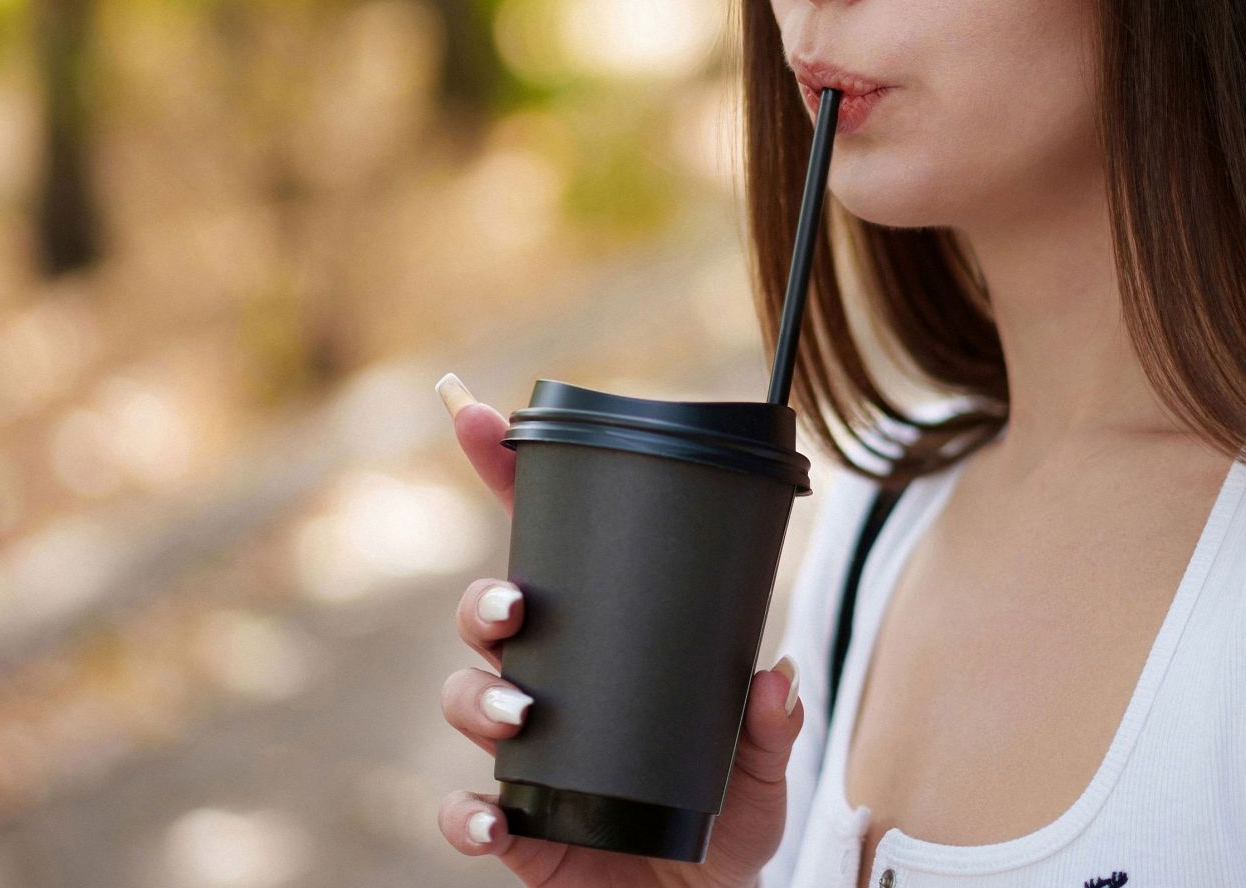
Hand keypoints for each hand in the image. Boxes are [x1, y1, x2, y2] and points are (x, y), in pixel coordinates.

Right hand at [434, 373, 804, 887]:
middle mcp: (549, 687)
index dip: (503, 475)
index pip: (544, 546)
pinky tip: (493, 819)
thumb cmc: (724, 817)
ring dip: (479, 699)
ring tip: (522, 715)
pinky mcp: (516, 832)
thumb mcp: (763, 767)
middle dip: (484, 601)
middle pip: (487, 620)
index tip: (472, 412)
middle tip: (514, 608)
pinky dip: (468, 817)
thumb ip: (772, 725)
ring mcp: (523, 759)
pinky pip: (467, 817)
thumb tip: (778, 679)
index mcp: (600, 643)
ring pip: (467, 702)